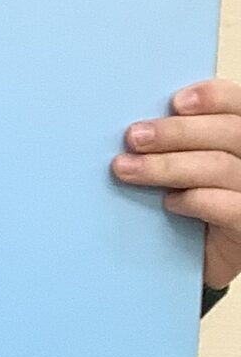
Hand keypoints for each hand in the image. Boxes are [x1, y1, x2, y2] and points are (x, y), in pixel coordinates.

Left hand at [113, 79, 240, 290]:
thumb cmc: (194, 204)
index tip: (176, 102)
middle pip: (229, 132)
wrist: (201, 258)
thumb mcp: (188, 164)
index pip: (239, 104)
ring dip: (168, 166)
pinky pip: (229, 207)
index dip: (213, 98)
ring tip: (128, 169)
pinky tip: (170, 202)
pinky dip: (195, 200)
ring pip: (221, 167)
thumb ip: (180, 141)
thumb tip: (141, 123)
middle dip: (177, 132)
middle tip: (134, 137)